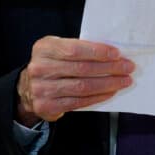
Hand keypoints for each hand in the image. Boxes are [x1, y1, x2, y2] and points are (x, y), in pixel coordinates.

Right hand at [16, 37, 134, 124]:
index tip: (117, 54)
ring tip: (124, 81)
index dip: (98, 52)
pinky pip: (79, 102)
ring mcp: (42, 88)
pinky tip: (110, 92)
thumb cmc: (51, 65)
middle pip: (81, 69)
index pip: (74, 49)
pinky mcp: (47, 106)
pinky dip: (98, 97)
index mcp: (43, 48)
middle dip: (109, 68)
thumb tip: (111, 54)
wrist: (27, 88)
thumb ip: (77, 49)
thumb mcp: (56, 50)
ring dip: (107, 84)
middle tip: (127, 67)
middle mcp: (39, 68)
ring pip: (82, 87)